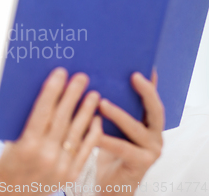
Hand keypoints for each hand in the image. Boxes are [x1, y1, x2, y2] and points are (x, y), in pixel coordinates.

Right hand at [0, 67, 101, 195]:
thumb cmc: (8, 163)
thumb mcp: (10, 142)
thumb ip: (26, 122)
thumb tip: (45, 95)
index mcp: (26, 145)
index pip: (42, 111)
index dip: (52, 90)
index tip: (60, 73)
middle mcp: (45, 155)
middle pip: (62, 119)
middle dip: (72, 95)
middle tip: (81, 77)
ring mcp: (60, 167)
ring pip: (77, 133)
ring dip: (86, 111)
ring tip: (93, 93)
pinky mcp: (70, 175)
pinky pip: (85, 150)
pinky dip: (92, 133)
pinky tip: (96, 118)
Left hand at [96, 70, 164, 194]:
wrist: (111, 186)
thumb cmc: (108, 151)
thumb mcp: (111, 126)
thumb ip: (110, 107)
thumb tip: (93, 78)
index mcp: (149, 122)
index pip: (152, 98)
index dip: (150, 82)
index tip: (144, 63)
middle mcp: (155, 134)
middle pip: (154, 109)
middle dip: (146, 91)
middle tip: (134, 76)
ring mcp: (151, 150)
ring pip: (136, 128)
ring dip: (119, 114)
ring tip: (101, 102)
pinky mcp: (141, 163)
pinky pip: (121, 148)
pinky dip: (105, 138)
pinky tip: (91, 130)